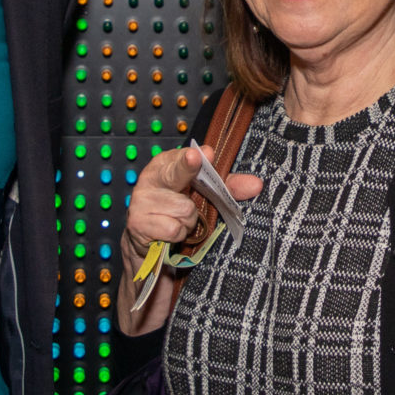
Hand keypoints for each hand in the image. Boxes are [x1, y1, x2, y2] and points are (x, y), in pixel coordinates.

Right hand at [124, 143, 265, 247]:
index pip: (182, 156)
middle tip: (194, 159)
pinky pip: (174, 229)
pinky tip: (168, 231)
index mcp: (165, 164)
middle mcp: (151, 178)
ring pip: (185, 211)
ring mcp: (141, 200)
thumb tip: (256, 185)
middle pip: (176, 173)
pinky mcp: (138, 223)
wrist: (149, 240)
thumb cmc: (177, 210)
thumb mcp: (203, 195)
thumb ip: (228, 187)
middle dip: (186, 166)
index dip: (194, 158)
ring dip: (188, 221)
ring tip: (178, 220)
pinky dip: (178, 234)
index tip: (202, 154)